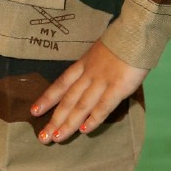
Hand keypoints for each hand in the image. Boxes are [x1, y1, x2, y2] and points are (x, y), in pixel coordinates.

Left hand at [31, 39, 145, 142]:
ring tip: (57, 138)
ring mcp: (102, 81)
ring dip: (68, 123)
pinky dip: (93, 119)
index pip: (61, 83)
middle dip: (54, 119)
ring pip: (81, 105)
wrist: (136, 32)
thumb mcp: (100, 50)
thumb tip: (90, 80)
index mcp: (83, 64)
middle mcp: (88, 74)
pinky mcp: (118, 87)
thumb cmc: (123, 41)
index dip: (47, 98)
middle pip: (68, 99)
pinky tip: (83, 131)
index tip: (34, 111)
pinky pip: (103, 106)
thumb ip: (94, 66)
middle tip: (43, 137)